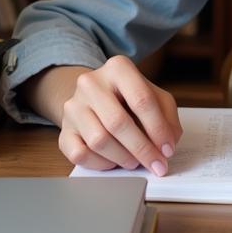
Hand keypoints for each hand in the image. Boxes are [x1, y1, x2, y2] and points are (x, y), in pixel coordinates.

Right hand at [57, 55, 182, 173]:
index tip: (168, 150)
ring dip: (123, 157)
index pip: (141, 100)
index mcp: (118, 67)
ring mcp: (73, 106)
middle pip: (118, 122)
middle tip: (156, 165)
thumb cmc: (129, 97)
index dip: (158, 129)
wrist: (94, 97)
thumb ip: (167, 116)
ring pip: (99, 140)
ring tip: (136, 161)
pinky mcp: (63, 130)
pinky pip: (80, 154)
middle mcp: (91, 83)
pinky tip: (114, 161)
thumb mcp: (154, 96)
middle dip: (142, 148)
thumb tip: (168, 144)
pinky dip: (101, 164)